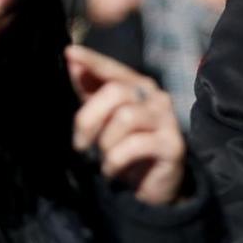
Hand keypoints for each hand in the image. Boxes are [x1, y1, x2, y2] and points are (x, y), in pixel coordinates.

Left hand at [65, 45, 186, 205]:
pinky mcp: (173, 145)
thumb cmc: (125, 151)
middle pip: (116, 92)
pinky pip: (135, 145)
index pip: (113, 69)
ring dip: (105, 143)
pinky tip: (112, 170)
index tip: (69, 52)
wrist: (151, 189)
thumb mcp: (104, 120)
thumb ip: (90, 91)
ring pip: (125, 117)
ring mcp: (167, 120)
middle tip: (80, 144)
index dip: (92, 61)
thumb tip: (71, 62)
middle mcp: (156, 98)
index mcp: (139, 88)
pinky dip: (115, 160)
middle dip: (89, 119)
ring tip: (103, 159)